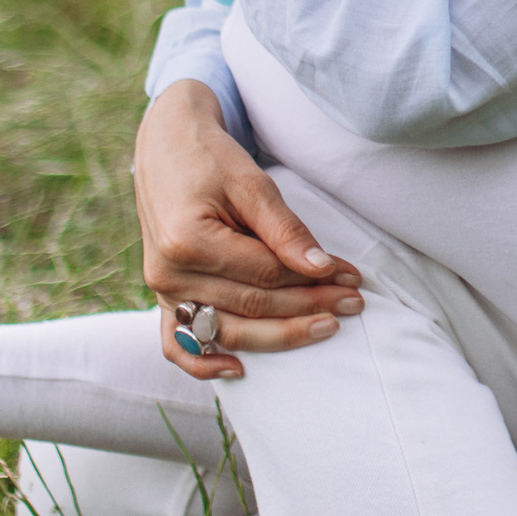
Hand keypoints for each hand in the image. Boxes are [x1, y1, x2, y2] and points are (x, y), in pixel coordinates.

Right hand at [132, 82, 363, 381]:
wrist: (165, 146)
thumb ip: (284, 229)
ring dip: (280, 336)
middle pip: (251, 306)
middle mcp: (168, 273)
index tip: (353, 276)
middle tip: (354, 303)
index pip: (265, 274)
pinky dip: (204, 364)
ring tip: (327, 326)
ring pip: (227, 330)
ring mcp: (161, 289)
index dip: (313, 279)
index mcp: (186, 241)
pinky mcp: (161, 296)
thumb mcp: (251, 183)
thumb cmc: (210, 159)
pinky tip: (241, 369)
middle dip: (309, 306)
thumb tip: (322, 268)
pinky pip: (177, 343)